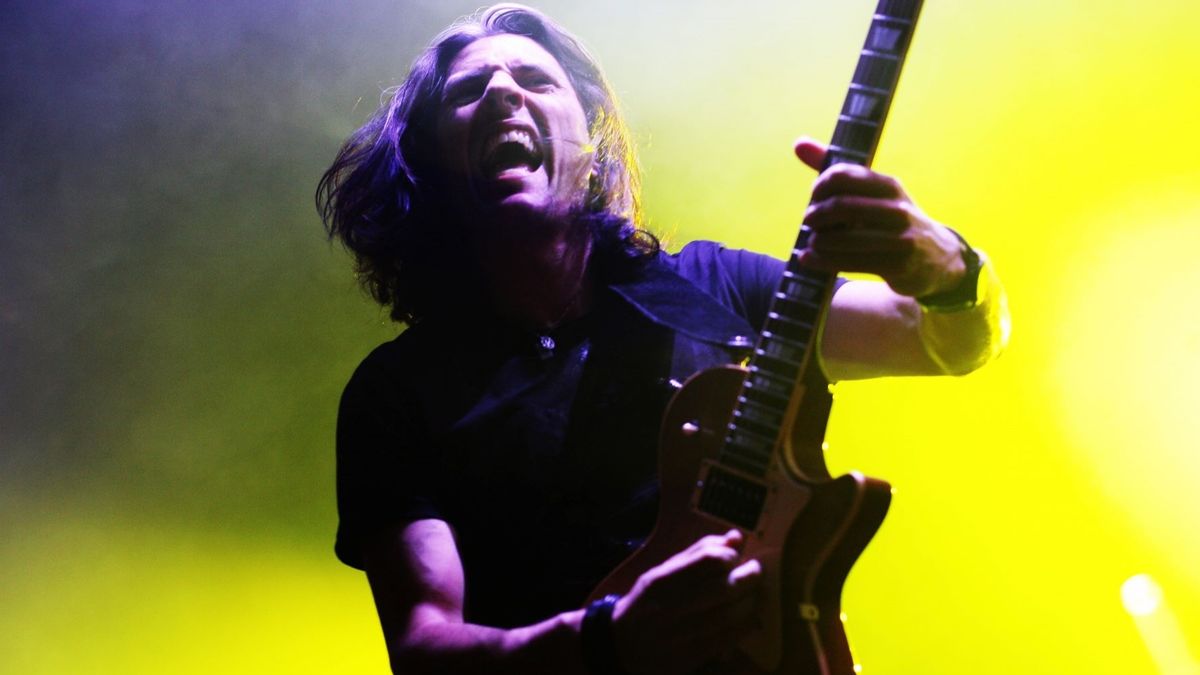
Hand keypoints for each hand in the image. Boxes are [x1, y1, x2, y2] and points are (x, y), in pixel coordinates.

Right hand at [610, 530, 761, 674]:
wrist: (621, 646)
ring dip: (750, 602)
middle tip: (756, 572)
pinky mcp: (688, 657)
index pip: (707, 561)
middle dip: (749, 577)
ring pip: (728, 614)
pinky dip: (745, 627)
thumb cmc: (646, 603)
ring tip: (755, 595)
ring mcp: (678, 634)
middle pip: (723, 588)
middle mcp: (669, 606)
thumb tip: (735, 537)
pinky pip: (726, 639)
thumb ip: (697, 554)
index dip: (729, 556)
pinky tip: (751, 620)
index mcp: (660, 581)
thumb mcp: (661, 573)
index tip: (736, 557)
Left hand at [793, 137, 965, 297]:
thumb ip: (838, 172)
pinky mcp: (896, 265)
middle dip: (815, 215)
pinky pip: (849, 262)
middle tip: (808, 220)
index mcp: (889, 186)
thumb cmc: (892, 221)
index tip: (815, 196)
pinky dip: (821, 260)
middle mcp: (897, 209)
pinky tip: (808, 258)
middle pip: (840, 206)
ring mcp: (899, 238)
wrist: (936, 258)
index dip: (821, 185)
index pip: (844, 175)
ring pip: (842, 238)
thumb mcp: (875, 194)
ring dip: (818, 240)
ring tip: (812, 241)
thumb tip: (799, 144)